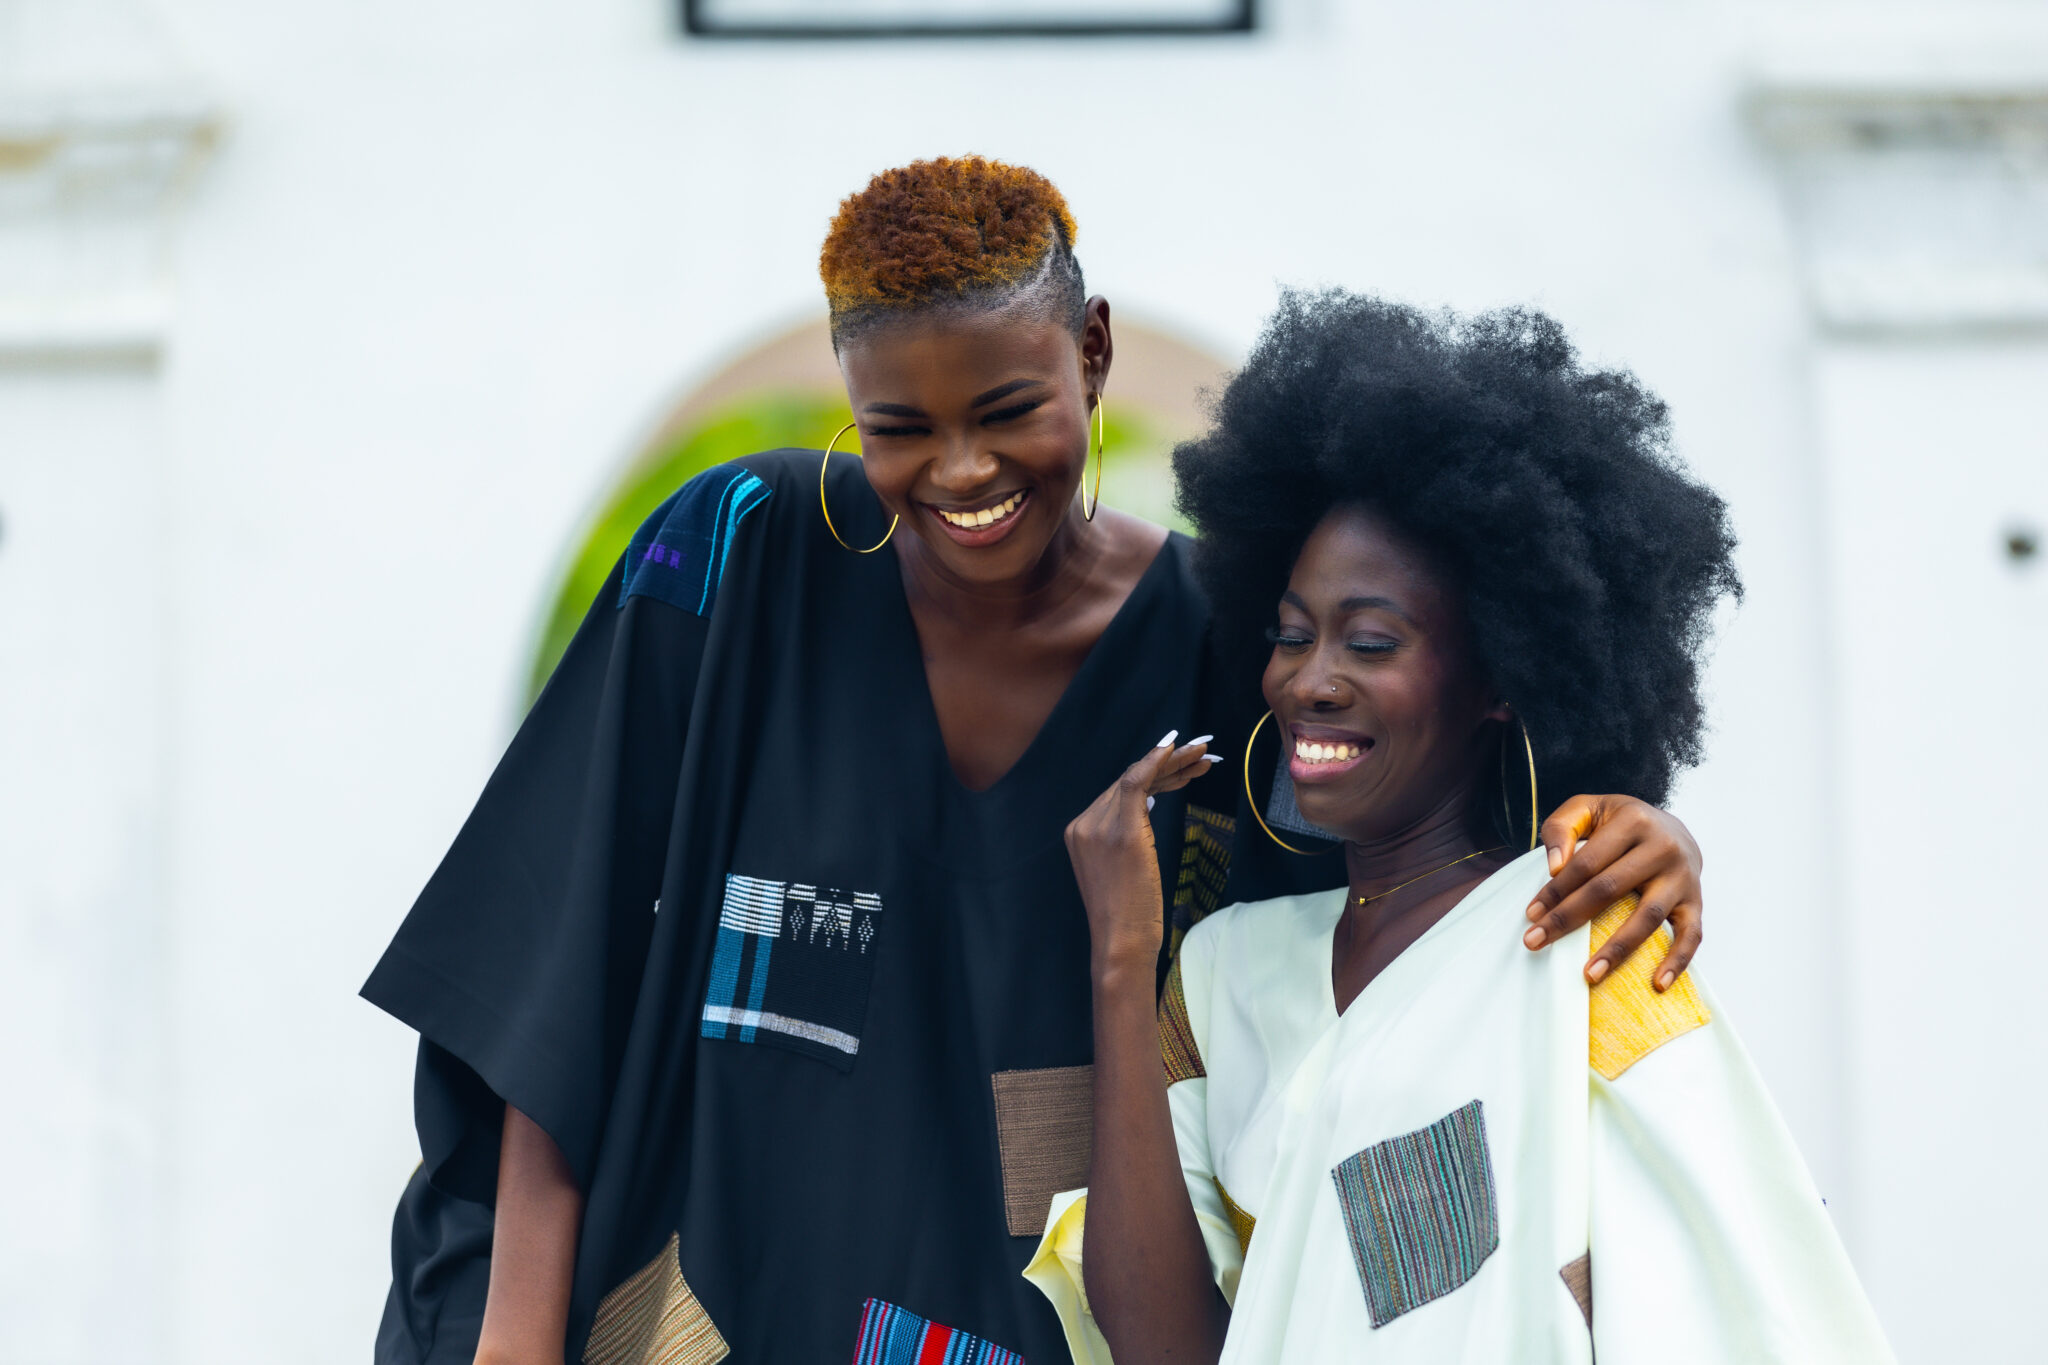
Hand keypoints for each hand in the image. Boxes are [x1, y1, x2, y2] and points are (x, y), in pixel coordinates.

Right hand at [1065, 731, 1218, 969]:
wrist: (1120, 942)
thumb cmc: (1128, 915)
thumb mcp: (1124, 868)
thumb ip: (1128, 835)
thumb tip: (1148, 805)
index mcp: (1080, 832)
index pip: (1119, 791)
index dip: (1153, 772)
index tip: (1180, 763)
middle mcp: (1084, 824)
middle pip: (1129, 780)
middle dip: (1168, 764)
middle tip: (1202, 752)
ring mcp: (1098, 826)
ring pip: (1137, 778)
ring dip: (1173, 763)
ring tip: (1204, 754)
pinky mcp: (1121, 832)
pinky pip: (1137, 782)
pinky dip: (1157, 762)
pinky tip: (1177, 748)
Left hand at [1521, 794, 1702, 991]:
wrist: (1675, 829)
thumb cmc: (1620, 824)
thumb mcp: (1588, 809)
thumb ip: (1562, 828)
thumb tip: (1554, 867)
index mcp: (1633, 821)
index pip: (1586, 862)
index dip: (1556, 889)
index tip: (1531, 915)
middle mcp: (1662, 848)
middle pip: (1609, 889)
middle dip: (1568, 919)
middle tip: (1535, 942)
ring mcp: (1682, 877)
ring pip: (1647, 917)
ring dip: (1617, 949)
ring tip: (1589, 975)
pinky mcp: (1696, 902)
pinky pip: (1691, 935)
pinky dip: (1677, 960)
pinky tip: (1658, 984)